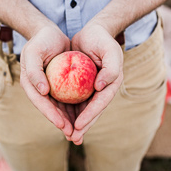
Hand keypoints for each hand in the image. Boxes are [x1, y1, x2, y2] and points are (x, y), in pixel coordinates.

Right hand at [20, 25, 74, 137]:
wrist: (50, 32)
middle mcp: (39, 89)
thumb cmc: (41, 40)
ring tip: (79, 134)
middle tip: (73, 135)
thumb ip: (34, 71)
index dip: (51, 115)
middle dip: (61, 124)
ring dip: (69, 121)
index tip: (62, 125)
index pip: (41, 103)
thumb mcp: (34, 52)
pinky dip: (76, 109)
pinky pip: (69, 99)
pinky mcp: (60, 85)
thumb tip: (42, 91)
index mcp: (30, 84)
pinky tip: (86, 117)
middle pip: (51, 110)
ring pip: (60, 108)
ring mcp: (50, 88)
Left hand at [69, 23, 123, 144]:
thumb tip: (100, 87)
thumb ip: (111, 69)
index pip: (99, 104)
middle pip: (91, 111)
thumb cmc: (102, 40)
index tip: (78, 125)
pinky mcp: (81, 86)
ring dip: (75, 123)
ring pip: (82, 109)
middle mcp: (102, 90)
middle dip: (83, 126)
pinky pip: (74, 101)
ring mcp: (92, 90)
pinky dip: (68, 111)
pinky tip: (60, 120)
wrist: (92, 32)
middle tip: (73, 138)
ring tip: (68, 136)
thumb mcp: (110, 51)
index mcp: (111, 84)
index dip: (89, 116)